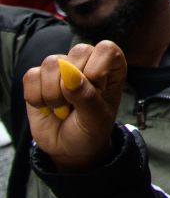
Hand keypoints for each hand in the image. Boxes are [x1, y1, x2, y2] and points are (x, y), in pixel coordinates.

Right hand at [24, 42, 124, 172]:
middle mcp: (87, 61)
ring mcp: (60, 67)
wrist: (69, 147)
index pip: (106, 49)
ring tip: (63, 108)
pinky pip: (31, 77)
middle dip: (75, 84)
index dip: (97, 71)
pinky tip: (47, 107)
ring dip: (54, 94)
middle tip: (78, 104)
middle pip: (78, 52)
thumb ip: (87, 96)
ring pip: (52, 63)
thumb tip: (70, 75)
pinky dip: (36, 98)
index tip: (96, 92)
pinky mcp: (38, 77)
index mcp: (110, 67)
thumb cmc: (90, 130)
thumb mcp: (96, 119)